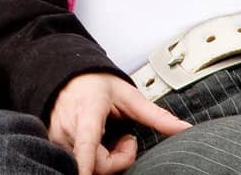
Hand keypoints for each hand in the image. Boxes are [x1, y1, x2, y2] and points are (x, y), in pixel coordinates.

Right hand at [48, 73, 190, 174]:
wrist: (68, 75)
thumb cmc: (96, 84)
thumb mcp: (129, 95)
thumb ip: (156, 115)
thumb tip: (185, 128)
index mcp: (88, 112)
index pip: (87, 142)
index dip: (86, 161)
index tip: (84, 174)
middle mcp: (69, 128)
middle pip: (97, 164)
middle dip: (120, 159)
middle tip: (127, 140)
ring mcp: (59, 138)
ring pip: (88, 167)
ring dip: (107, 159)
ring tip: (110, 138)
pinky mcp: (55, 145)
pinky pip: (79, 163)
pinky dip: (94, 159)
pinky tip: (98, 144)